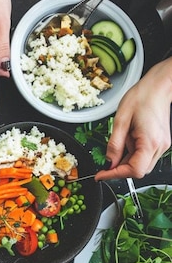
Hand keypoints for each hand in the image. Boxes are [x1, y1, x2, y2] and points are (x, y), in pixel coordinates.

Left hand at [96, 58, 171, 179]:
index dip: (115, 175)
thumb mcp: (121, 120)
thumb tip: (108, 161)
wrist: (158, 87)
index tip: (100, 175)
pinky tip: (127, 141)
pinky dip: (132, 154)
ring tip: (119, 144)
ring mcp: (162, 145)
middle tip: (105, 162)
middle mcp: (159, 147)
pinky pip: (145, 156)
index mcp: (150, 142)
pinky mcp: (160, 143)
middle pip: (138, 170)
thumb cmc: (141, 97)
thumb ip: (114, 144)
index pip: (134, 170)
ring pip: (142, 165)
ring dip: (126, 161)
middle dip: (119, 169)